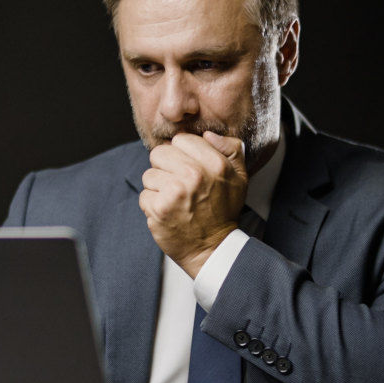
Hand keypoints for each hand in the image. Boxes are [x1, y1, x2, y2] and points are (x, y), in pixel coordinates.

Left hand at [138, 131, 247, 277]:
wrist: (213, 248)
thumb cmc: (223, 211)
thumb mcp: (239, 177)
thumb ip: (230, 149)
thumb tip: (207, 134)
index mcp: (214, 163)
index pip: (181, 139)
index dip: (182, 153)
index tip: (189, 168)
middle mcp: (194, 175)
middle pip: (159, 153)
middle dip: (166, 168)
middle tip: (179, 185)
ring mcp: (174, 192)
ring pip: (149, 175)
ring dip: (158, 188)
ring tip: (175, 200)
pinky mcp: (158, 209)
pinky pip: (144, 195)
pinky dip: (153, 205)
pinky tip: (168, 213)